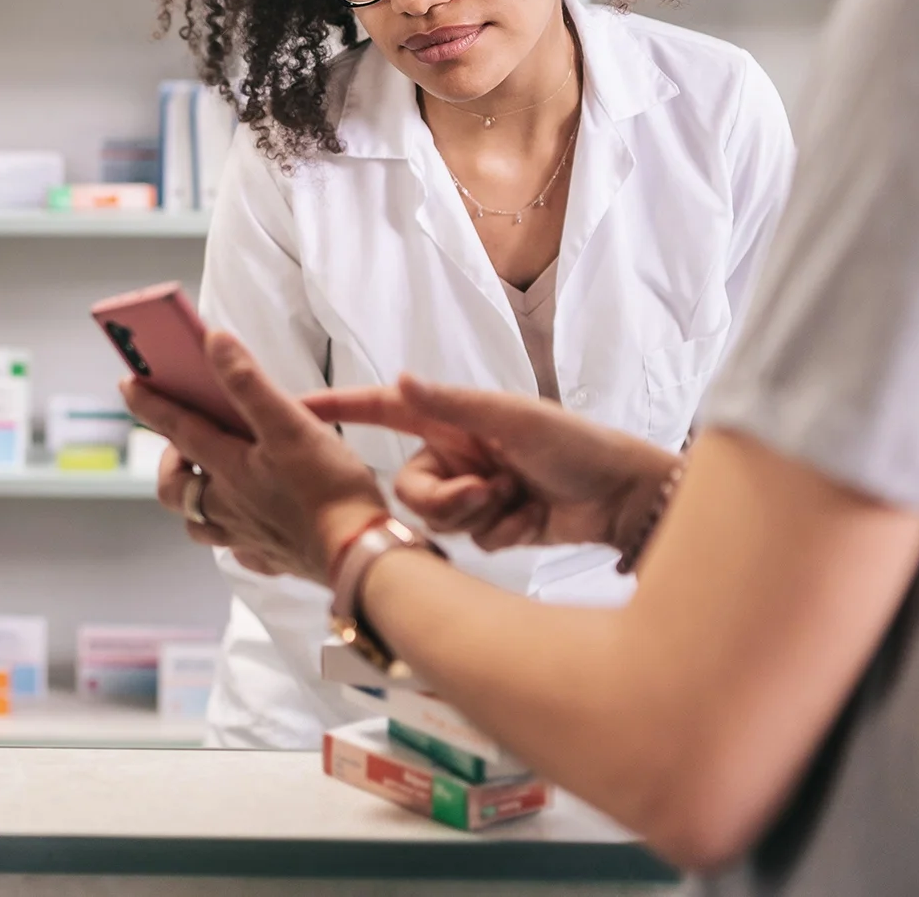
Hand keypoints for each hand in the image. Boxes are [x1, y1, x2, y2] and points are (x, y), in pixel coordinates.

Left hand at [123, 330, 390, 584]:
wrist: (359, 555)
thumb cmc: (327, 490)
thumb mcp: (289, 424)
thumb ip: (248, 383)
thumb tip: (213, 342)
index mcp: (228, 468)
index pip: (177, 429)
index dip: (150, 404)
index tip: (128, 385)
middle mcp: (228, 506)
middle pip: (176, 489)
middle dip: (170, 464)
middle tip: (180, 446)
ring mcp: (249, 536)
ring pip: (202, 525)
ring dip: (197, 503)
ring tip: (209, 485)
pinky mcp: (276, 558)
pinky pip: (244, 552)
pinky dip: (239, 540)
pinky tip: (251, 532)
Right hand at [304, 377, 676, 552]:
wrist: (624, 497)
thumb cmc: (575, 443)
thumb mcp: (512, 418)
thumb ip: (452, 404)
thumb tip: (401, 377)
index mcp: (451, 418)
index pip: (381, 408)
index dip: (337, 409)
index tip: (293, 409)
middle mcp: (455, 453)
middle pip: (410, 489)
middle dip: (445, 501)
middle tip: (488, 493)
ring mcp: (472, 490)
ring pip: (438, 521)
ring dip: (478, 516)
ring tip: (518, 499)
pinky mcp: (493, 524)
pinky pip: (470, 540)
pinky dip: (501, 532)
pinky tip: (533, 518)